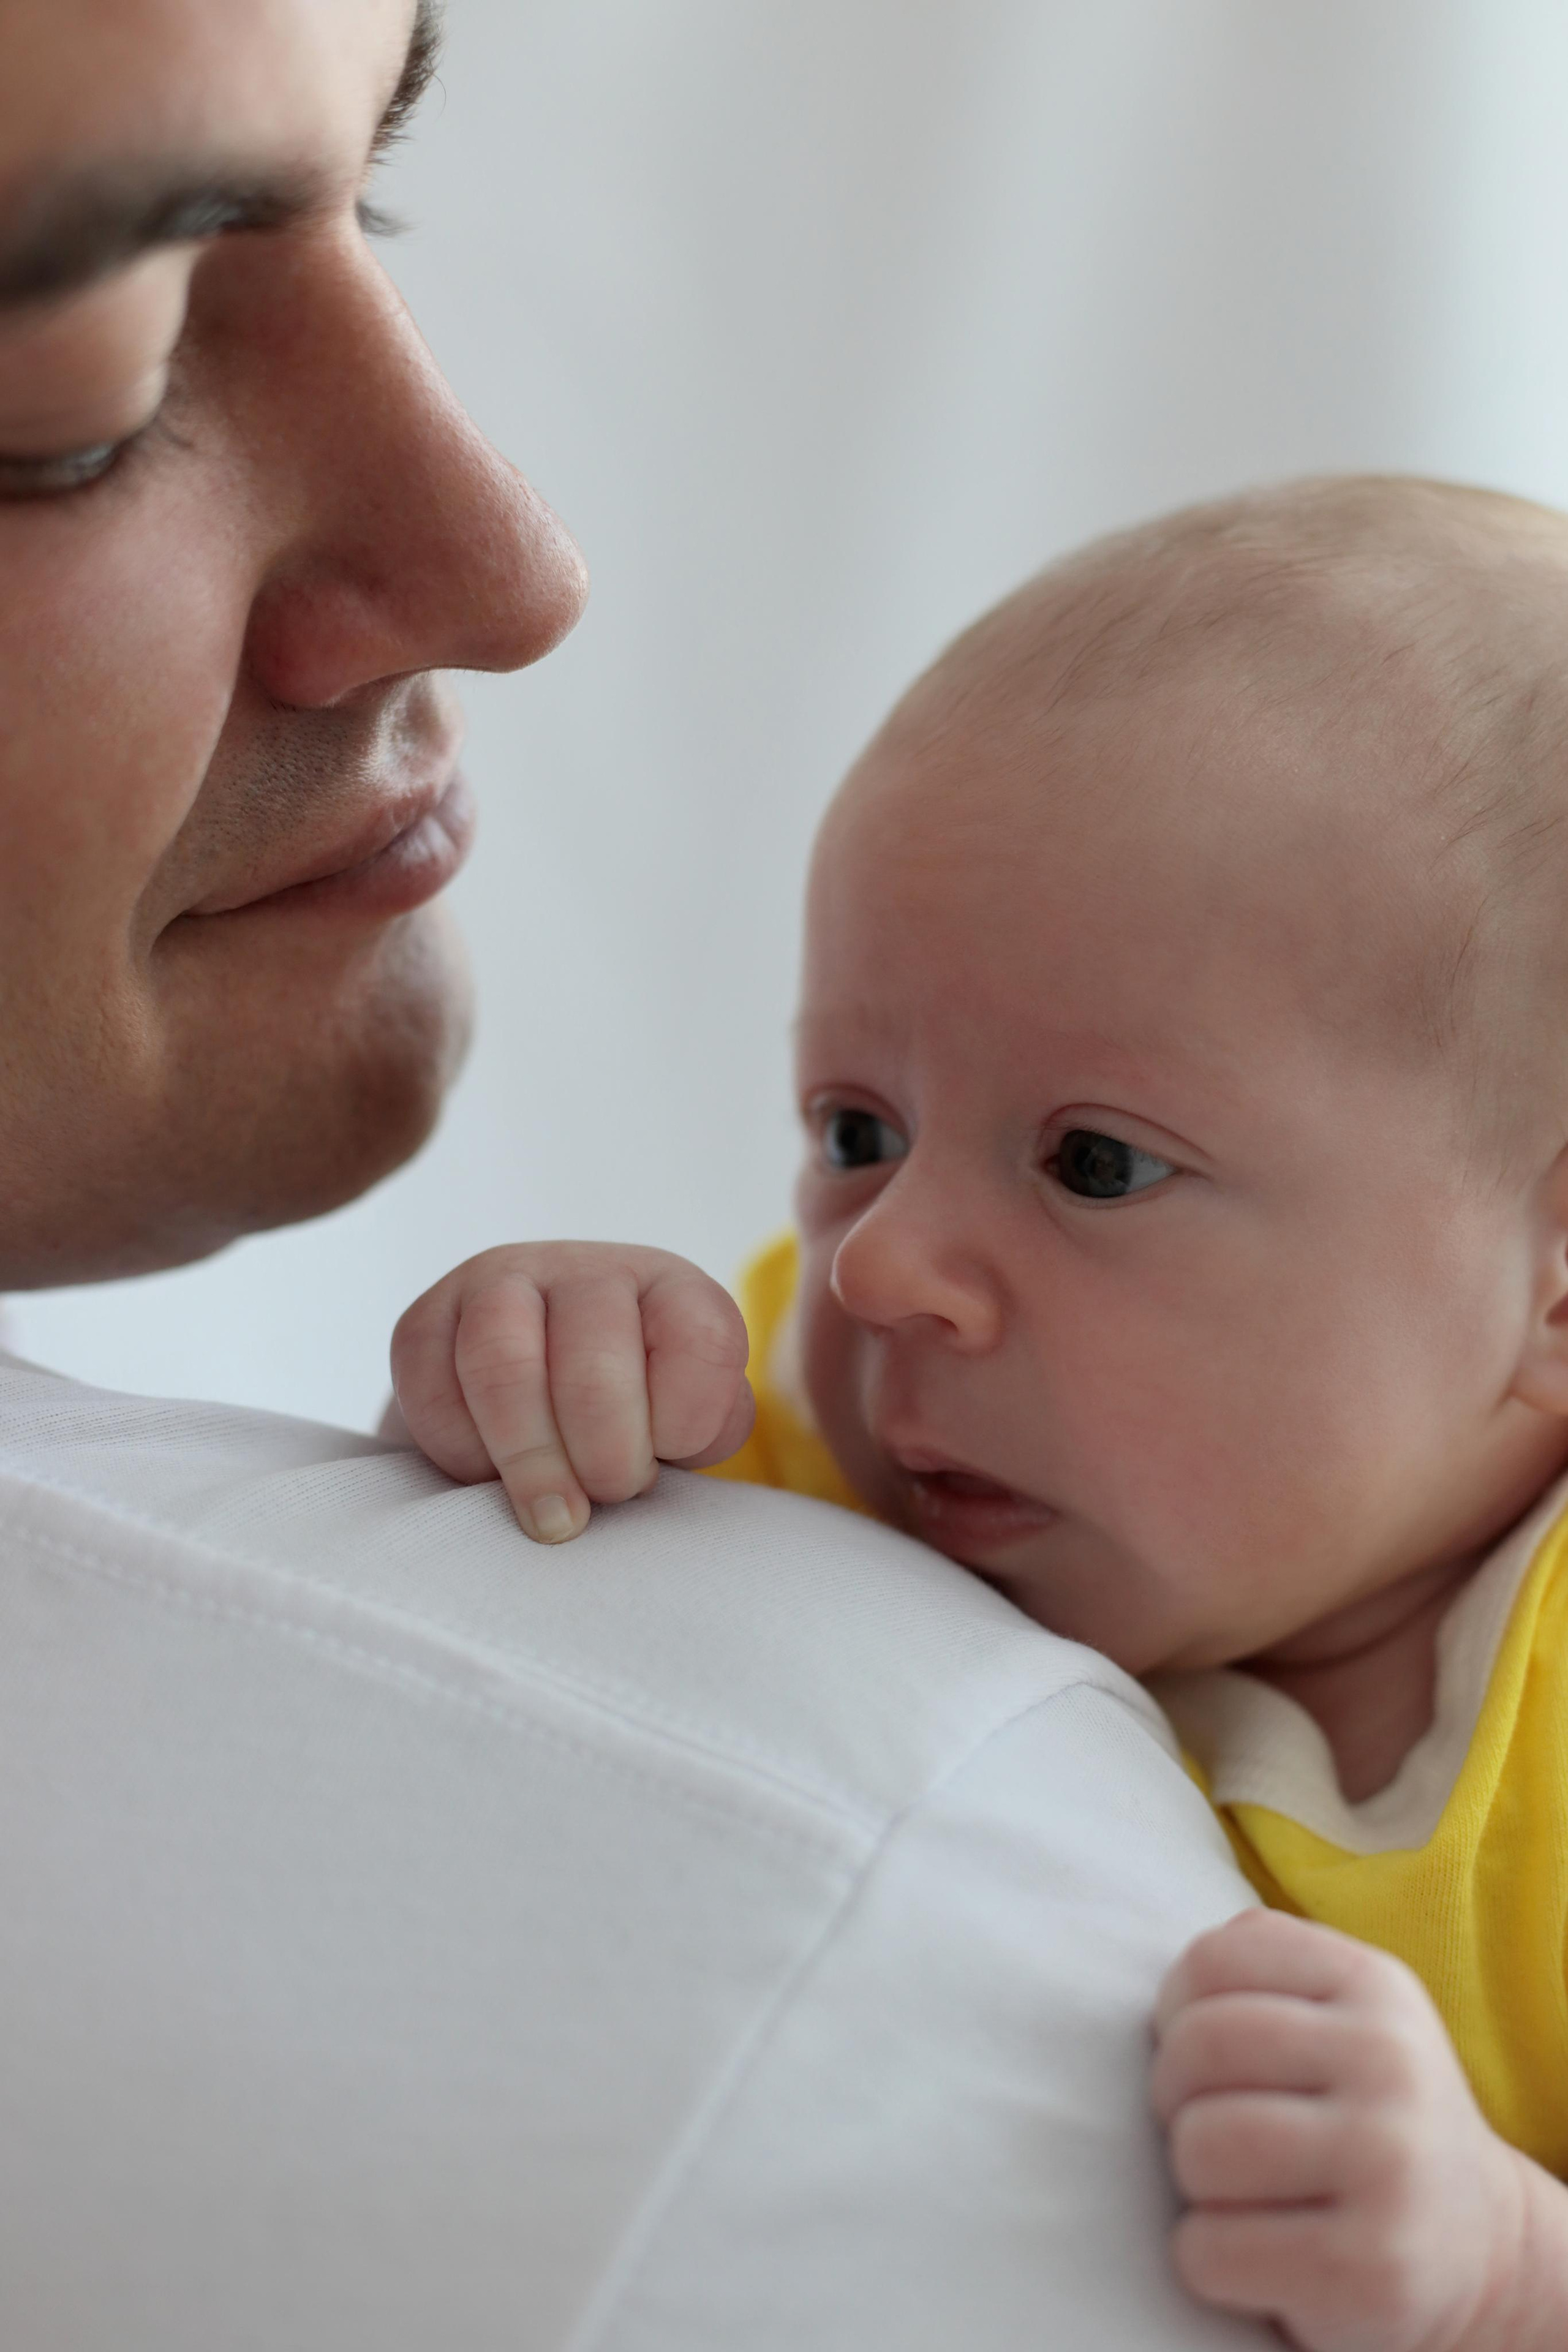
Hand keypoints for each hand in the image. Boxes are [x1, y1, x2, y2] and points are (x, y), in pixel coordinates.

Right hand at [390, 1242, 753, 1543]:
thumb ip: (707, 1429)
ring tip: (550, 1515)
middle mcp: (587, 1271)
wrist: (536, 1391)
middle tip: (600, 1501)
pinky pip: (432, 1389)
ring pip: (502, 1366)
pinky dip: (460, 1452)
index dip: (684, 1425)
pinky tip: (488, 1471)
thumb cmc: (632, 1416)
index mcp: (671, 1289)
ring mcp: (500, 1284)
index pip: (700, 1343)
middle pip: (593, 1369)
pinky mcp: (425, 1318)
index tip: (666, 1461)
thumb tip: (675, 1448)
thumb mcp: (691, 1420)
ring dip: (530, 1460)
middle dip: (604, 1460)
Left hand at [1151, 1909, 1542, 2351]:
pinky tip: (1254, 2256)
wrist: (1484, 2248)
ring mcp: (1387, 2164)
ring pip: (1201, 2146)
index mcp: (1371, 1984)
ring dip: (1192, 2181)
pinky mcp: (1370, 2267)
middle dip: (1173, 2096)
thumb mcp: (1340, 2014)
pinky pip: (1210, 2250)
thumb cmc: (1367, 2119)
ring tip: (1237, 2191)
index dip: (1175, 2013)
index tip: (1203, 2060)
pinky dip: (1204, 2259)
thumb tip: (1174, 1989)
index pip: (1214, 1959)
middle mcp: (1388, 2062)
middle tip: (1208, 2130)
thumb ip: (1258, 1967)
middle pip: (1201, 2048)